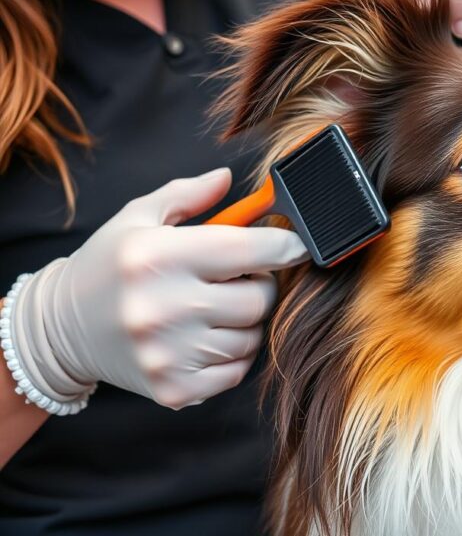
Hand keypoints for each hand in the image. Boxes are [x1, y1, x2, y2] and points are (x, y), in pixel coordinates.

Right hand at [7, 168, 307, 409]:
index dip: (283, 247)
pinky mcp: (173, 389)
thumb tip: (228, 177)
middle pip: (258, 298)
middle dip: (260, 284)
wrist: (61, 329)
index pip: (247, 250)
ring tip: (217, 307)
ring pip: (252, 337)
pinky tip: (207, 337)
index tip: (295, 245)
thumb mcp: (140, 217)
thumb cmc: (110, 266)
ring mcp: (167, 354)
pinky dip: (234, 355)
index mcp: (155, 257)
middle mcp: (160, 308)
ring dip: (247, 321)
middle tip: (239, 277)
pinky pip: (238, 371)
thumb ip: (188, 194)